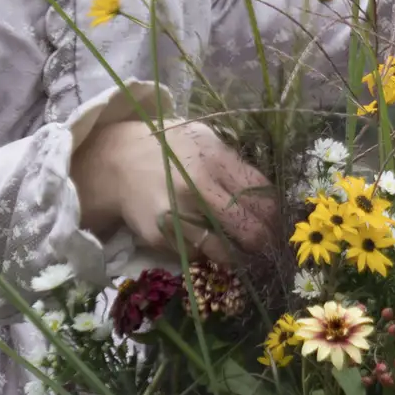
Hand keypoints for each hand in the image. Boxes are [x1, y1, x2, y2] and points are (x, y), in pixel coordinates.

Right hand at [73, 114, 277, 259]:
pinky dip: (204, 252)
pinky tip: (203, 241)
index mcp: (214, 158)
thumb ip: (232, 162)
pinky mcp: (162, 236)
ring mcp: (178, 215)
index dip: (276, 212)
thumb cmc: (166, 148)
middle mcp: (198, 188)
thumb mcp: (202, 138)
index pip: (261, 193)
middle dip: (264, 241)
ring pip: (224, 251)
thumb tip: (266, 193)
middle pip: (249, 228)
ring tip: (242, 252)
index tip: (278, 220)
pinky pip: (196, 254)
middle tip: (267, 244)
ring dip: (238, 256)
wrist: (115, 161)